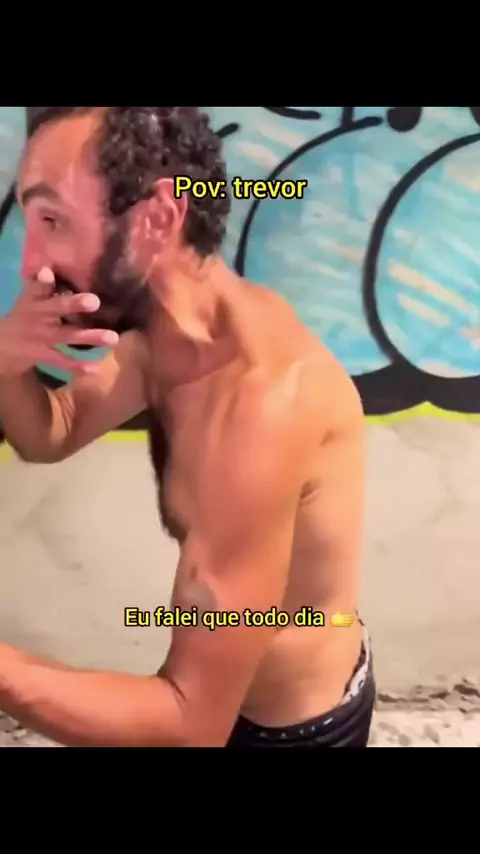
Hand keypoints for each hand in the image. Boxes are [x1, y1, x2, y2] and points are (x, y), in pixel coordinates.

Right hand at [0, 268, 118, 377]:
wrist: (1, 347)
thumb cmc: (25, 316)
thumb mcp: (29, 299)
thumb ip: (41, 285)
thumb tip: (49, 268)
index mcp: (34, 300)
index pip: (36, 288)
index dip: (42, 281)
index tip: (48, 273)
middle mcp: (39, 316)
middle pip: (56, 308)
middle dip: (74, 305)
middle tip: (95, 301)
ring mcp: (43, 337)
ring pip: (68, 336)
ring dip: (90, 337)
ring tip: (113, 338)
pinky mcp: (44, 356)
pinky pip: (63, 362)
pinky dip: (78, 367)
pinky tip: (96, 369)